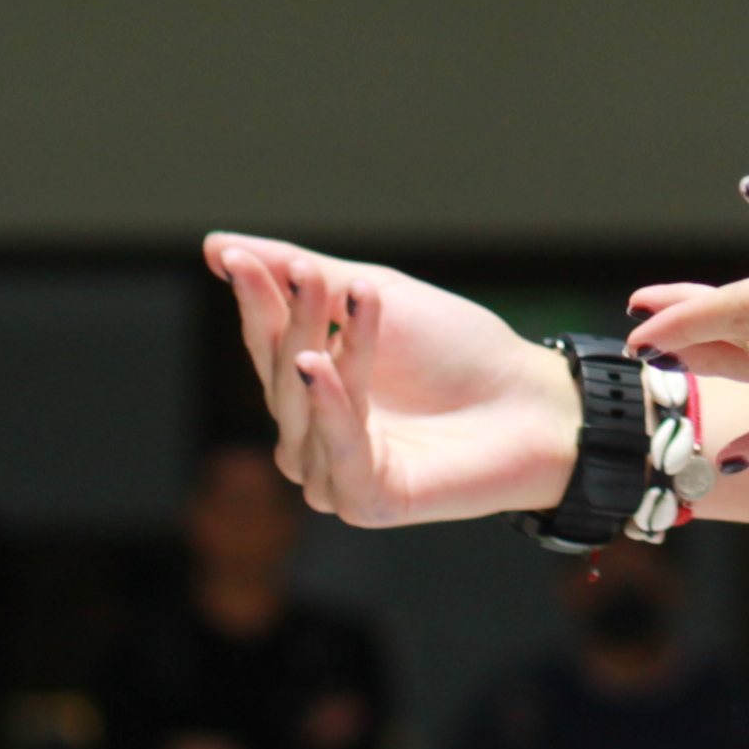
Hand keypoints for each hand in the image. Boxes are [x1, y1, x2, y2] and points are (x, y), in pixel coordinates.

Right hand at [205, 232, 583, 527]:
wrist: (532, 398)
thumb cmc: (457, 349)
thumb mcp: (378, 298)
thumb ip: (305, 278)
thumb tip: (215, 247)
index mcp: (313, 390)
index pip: (268, 343)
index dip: (254, 300)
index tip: (236, 257)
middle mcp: (314, 435)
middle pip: (282, 376)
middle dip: (290, 320)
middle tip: (305, 272)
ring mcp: (336, 473)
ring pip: (307, 410)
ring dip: (326, 350)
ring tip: (342, 296)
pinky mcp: (366, 502)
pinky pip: (336, 453)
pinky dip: (331, 408)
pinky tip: (321, 368)